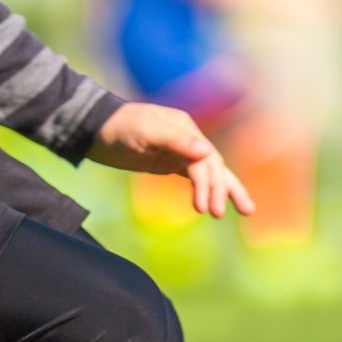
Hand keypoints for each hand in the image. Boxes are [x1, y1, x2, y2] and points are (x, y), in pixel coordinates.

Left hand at [88, 103, 255, 218]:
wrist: (96, 130)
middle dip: (221, 190)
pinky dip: (207, 189)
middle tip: (219, 214)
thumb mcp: (146, 130)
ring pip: (209, 172)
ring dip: (224, 191)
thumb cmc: (120, 127)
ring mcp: (181, 151)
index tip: (205, 207)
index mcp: (186, 127)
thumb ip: (176, 140)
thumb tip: (206, 152)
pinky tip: (214, 203)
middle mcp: (188, 138)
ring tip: (245, 210)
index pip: (204, 159)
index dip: (208, 183)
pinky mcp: (171, 162)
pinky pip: (195, 177)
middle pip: (213, 166)